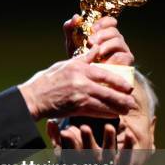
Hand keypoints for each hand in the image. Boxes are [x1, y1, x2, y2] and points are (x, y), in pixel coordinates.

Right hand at [18, 46, 136, 120]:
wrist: (33, 98)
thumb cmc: (46, 81)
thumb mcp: (64, 65)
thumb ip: (83, 59)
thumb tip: (97, 49)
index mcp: (79, 68)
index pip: (105, 73)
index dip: (119, 81)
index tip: (128, 86)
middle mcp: (82, 81)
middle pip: (109, 89)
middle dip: (123, 96)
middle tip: (132, 100)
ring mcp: (80, 95)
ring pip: (106, 102)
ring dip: (118, 107)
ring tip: (126, 109)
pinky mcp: (76, 107)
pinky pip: (97, 111)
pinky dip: (107, 114)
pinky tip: (113, 115)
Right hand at [54, 123, 141, 164]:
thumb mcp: (75, 159)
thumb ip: (61, 140)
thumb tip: (50, 123)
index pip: (73, 154)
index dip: (69, 144)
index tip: (64, 132)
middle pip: (89, 154)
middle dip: (87, 141)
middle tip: (84, 127)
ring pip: (108, 154)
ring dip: (108, 140)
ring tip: (109, 126)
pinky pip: (126, 158)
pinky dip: (128, 147)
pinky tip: (130, 135)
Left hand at [64, 14, 133, 64]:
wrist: (88, 79)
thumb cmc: (81, 59)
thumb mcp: (73, 43)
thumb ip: (71, 29)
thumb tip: (75, 17)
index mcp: (105, 33)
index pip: (110, 21)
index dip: (102, 22)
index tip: (92, 28)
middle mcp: (115, 39)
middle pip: (113, 30)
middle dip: (101, 34)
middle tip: (90, 42)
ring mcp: (122, 49)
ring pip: (118, 40)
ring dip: (105, 45)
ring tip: (96, 52)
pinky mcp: (126, 60)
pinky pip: (121, 54)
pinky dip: (111, 56)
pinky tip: (102, 61)